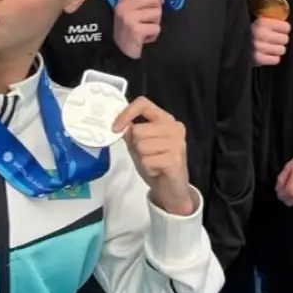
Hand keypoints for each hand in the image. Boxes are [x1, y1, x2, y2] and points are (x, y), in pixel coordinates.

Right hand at [113, 0, 162, 58]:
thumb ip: (143, 0)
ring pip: (157, 13)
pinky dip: (153, 35)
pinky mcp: (134, 29)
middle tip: (147, 21)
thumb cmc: (129, 32)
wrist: (120, 53)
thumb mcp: (132, 12)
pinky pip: (156, 28)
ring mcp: (128, 17)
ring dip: (154, 24)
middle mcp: (124, 6)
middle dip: (156, 11)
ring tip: (144, 30)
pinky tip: (143, 39)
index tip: (158, 1)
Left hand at [113, 96, 195, 215]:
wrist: (172, 188)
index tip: (115, 128)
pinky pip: (147, 160)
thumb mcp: (139, 145)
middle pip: (138, 130)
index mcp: (165, 119)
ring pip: (141, 146)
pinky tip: (157, 170)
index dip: (126, 114)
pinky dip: (148, 168)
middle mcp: (174, 127)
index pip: (143, 104)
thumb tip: (117, 124)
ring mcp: (177, 142)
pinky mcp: (175, 158)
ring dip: (142, 158)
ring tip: (153, 162)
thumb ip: (130, 132)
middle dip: (136, 146)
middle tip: (147, 154)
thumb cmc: (156, 163)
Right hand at [251, 18, 289, 66]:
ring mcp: (258, 47)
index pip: (286, 27)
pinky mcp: (258, 59)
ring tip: (269, 48)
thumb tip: (285, 22)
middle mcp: (260, 33)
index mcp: (262, 22)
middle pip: (285, 39)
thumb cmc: (249, 33)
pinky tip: (266, 55)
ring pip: (281, 50)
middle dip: (280, 40)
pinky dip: (272, 59)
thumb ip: (270, 20)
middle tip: (273, 40)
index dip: (283, 29)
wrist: (233, 45)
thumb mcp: (258, 21)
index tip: (279, 30)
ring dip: (276, 50)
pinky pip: (276, 60)